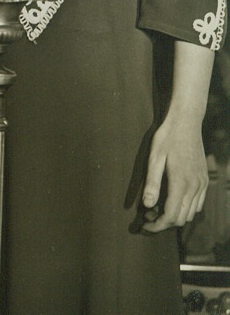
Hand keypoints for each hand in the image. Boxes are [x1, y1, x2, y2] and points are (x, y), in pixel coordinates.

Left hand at [140, 111, 208, 231]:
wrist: (186, 123)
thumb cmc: (166, 138)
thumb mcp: (154, 158)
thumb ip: (152, 183)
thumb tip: (147, 205)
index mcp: (181, 183)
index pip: (170, 216)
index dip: (157, 225)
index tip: (144, 226)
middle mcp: (195, 187)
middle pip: (182, 218)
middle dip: (164, 223)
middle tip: (147, 217)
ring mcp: (202, 184)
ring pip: (191, 213)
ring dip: (175, 216)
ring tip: (156, 209)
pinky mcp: (205, 180)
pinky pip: (198, 203)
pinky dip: (185, 208)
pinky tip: (171, 200)